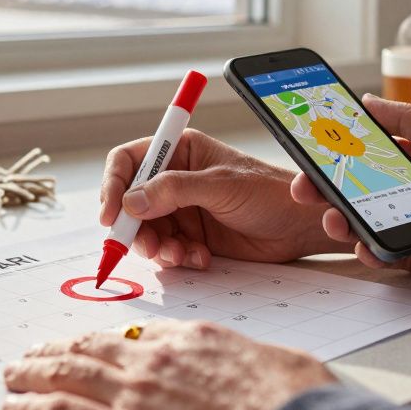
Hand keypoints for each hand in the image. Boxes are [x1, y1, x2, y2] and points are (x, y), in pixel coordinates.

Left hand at [1, 321, 335, 409]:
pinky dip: (31, 407)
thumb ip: (242, 362)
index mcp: (192, 341)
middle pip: (91, 347)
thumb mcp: (276, 365)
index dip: (105, 340)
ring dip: (34, 371)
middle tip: (35, 353)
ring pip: (67, 372)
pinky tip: (16, 408)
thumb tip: (247, 370)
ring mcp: (135, 393)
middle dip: (58, 350)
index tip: (91, 345)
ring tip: (15, 374)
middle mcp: (156, 360)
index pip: (136, 334)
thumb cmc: (295, 407)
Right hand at [101, 129, 351, 269]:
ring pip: (146, 231)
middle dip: (134, 227)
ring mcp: (182, 210)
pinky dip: (177, 258)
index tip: (111, 213)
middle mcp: (175, 179)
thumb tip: (131, 202)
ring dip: (158, 247)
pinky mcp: (192, 236)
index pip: (129, 161)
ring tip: (181, 254)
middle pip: (130, 202)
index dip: (114, 185)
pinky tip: (200, 257)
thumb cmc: (268, 191)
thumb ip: (174, 191)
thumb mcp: (220, 186)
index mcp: (180, 151)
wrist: (299, 226)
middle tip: (148, 246)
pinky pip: (167, 250)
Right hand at [293, 94, 410, 281]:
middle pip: (349, 189)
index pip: (358, 153)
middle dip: (322, 189)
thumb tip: (366, 100)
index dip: (330, 153)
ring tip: (335, 219)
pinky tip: (363, 244)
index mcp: (408, 158)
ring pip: (359, 223)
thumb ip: (404, 118)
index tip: (306, 150)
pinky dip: (368, 251)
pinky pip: (382, 254)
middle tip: (305, 190)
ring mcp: (406, 222)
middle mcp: (402, 190)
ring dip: (339, 221)